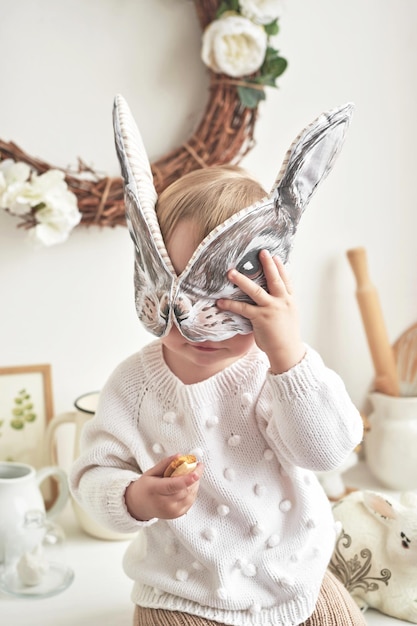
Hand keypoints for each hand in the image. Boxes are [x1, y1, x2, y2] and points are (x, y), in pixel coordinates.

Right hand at [124, 455, 203, 521]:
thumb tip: (179, 456)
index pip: (173, 485)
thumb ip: (166, 463)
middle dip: (195, 476)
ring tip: (190, 474)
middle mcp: (164, 504)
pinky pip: (191, 500)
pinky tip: (188, 484)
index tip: (196, 473)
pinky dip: (193, 490)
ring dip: (195, 482)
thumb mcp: (151, 472)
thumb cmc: (146, 488)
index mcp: (154, 490)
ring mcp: (172, 511)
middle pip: (185, 490)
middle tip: (196, 465)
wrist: (140, 505)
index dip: (186, 479)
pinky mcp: (179, 514)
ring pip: (191, 495)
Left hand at [217, 250, 304, 373]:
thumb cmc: (286, 336)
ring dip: (242, 280)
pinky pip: (243, 309)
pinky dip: (231, 305)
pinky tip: (221, 302)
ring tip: (231, 273)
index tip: (275, 257)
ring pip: (256, 290)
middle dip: (268, 265)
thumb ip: (281, 304)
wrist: (288, 352)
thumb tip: (271, 297)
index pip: (286, 280)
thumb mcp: (289, 316)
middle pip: (275, 279)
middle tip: (261, 252)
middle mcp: (283, 302)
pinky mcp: (261, 318)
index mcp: (290, 301)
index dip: (280, 267)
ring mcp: (272, 309)